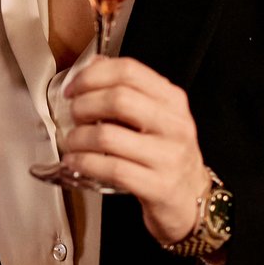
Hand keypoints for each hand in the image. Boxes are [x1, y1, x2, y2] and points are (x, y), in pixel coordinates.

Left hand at [57, 55, 206, 243]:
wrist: (191, 198)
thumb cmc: (165, 154)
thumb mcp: (155, 116)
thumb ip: (127, 89)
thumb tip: (93, 65)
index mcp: (172, 100)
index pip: (129, 71)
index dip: (92, 76)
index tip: (72, 88)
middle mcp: (174, 125)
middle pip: (118, 99)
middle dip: (84, 105)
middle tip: (73, 115)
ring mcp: (168, 156)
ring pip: (108, 136)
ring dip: (79, 138)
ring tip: (72, 142)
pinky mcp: (159, 186)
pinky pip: (111, 169)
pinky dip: (84, 163)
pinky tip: (75, 162)